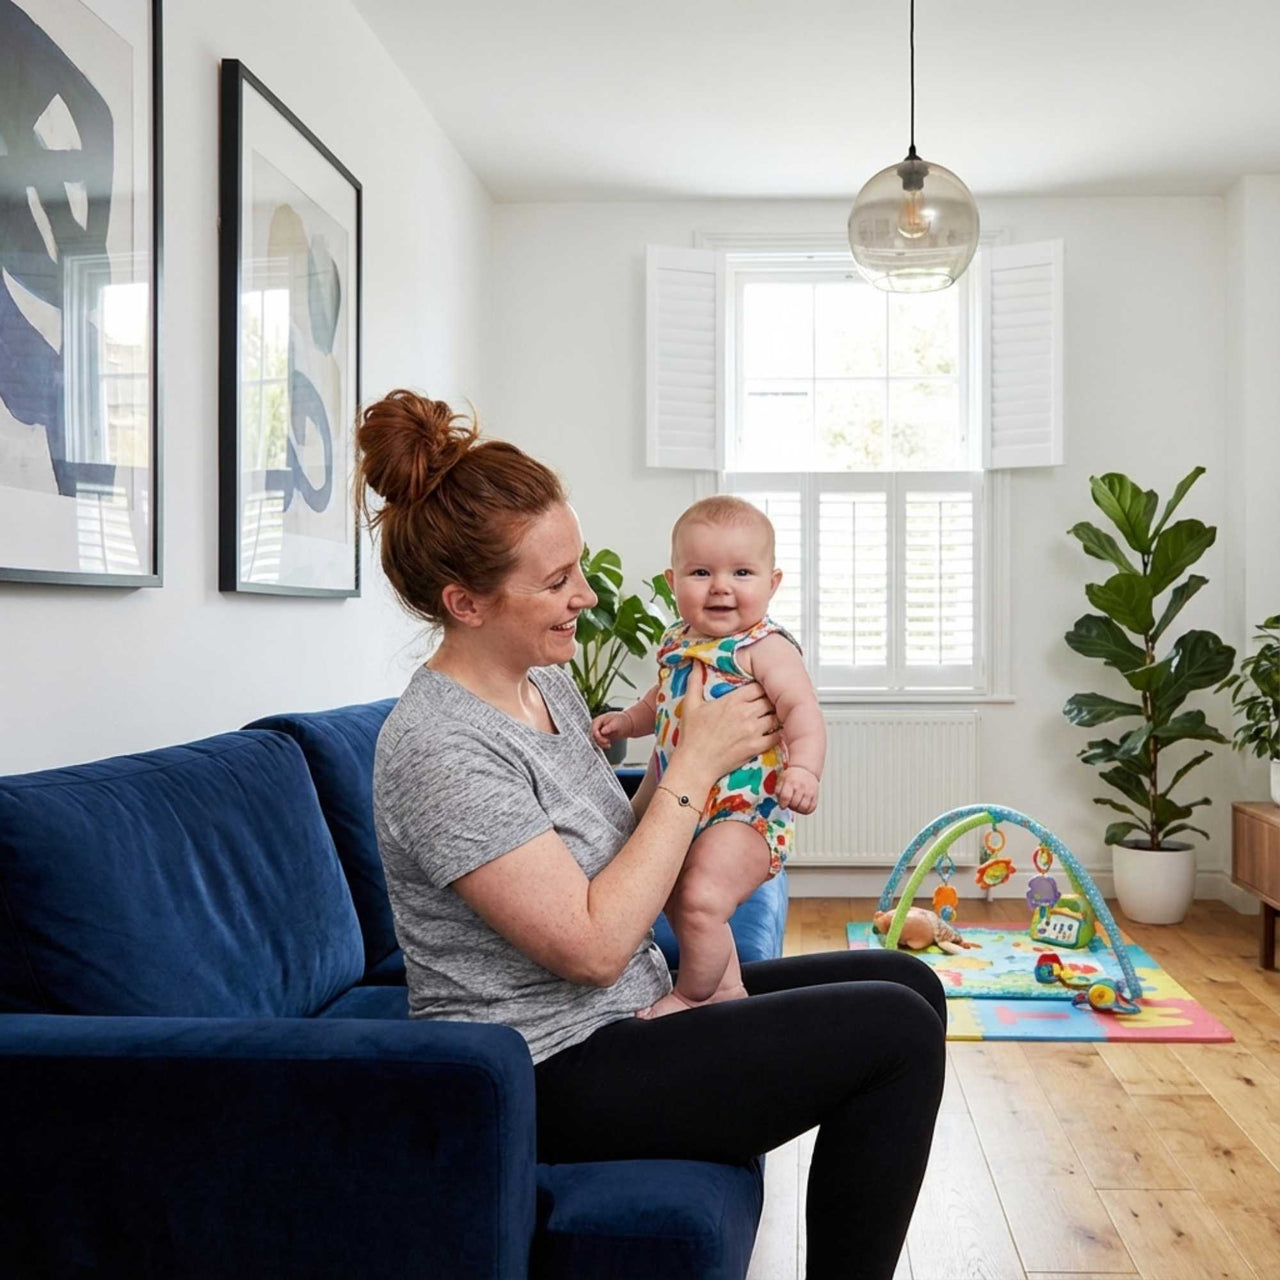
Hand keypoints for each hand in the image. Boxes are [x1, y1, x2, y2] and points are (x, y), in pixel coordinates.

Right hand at [591, 710, 632, 749]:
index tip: (605, 740)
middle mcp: (597, 726)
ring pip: (596, 740)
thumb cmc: (622, 721)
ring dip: (601, 744)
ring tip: (609, 744)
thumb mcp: (616, 723)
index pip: (594, 729)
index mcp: (599, 720)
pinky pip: (599, 743)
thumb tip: (602, 732)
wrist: (627, 724)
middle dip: (600, 740)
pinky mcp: (602, 736)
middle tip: (608, 742)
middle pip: (593, 735)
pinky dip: (603, 745)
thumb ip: (609, 727)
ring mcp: (599, 731)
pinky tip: (609, 745)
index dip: (598, 735)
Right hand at [675, 663, 782, 785]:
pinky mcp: (756, 747)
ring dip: (774, 716)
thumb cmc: (692, 736)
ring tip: (771, 716)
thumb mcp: (690, 705)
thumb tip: (694, 663)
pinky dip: (777, 733)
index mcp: (732, 701)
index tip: (758, 691)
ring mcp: (753, 731)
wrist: (695, 764)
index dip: (760, 688)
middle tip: (767, 704)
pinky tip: (773, 732)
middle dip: (769, 700)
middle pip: (769, 700)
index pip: (758, 686)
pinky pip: (776, 736)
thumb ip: (694, 681)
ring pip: (775, 716)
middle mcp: (746, 713)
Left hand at [777, 765, 819, 814]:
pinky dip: (805, 810)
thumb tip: (780, 803)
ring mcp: (809, 791)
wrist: (805, 770)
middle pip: (794, 804)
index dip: (782, 804)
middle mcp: (801, 786)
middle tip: (789, 803)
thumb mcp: (781, 780)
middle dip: (790, 806)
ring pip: (803, 808)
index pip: (785, 797)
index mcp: (790, 782)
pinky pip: (811, 808)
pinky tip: (801, 806)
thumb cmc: (792, 777)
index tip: (782, 805)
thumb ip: (778, 792)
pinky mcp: (815, 796)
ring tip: (795, 805)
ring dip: (798, 809)